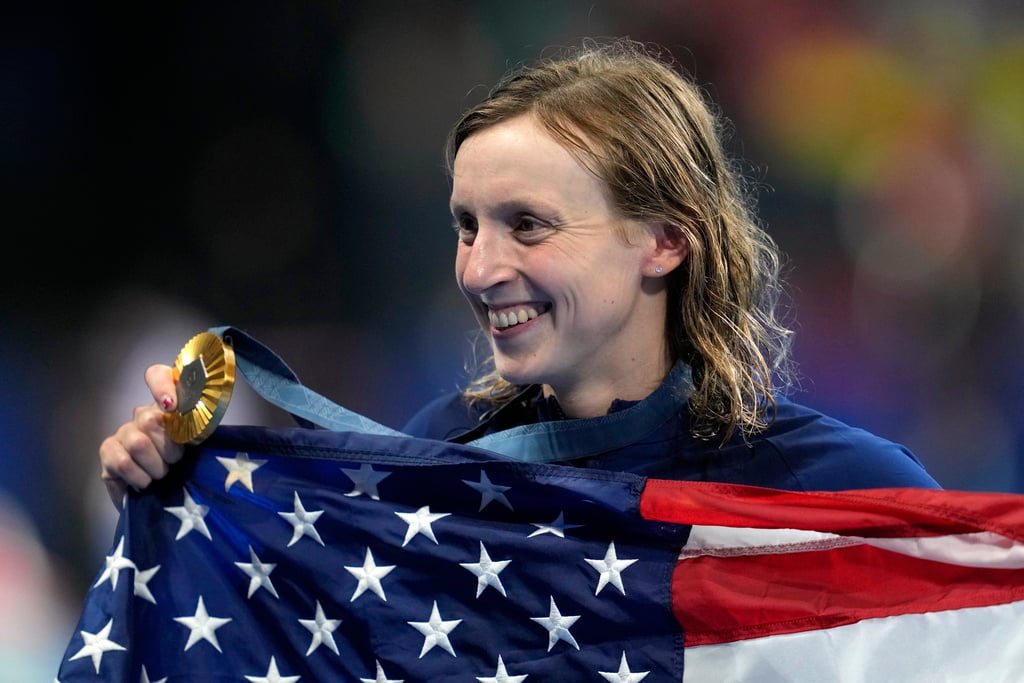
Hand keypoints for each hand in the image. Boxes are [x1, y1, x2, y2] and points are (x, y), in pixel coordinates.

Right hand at [99, 364, 184, 508]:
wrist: (165, 496)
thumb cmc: (185, 467)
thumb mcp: (198, 445)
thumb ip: (198, 427)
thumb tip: (198, 418)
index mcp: (167, 406)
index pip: (157, 375)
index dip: (162, 385)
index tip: (172, 407)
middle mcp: (141, 415)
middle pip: (150, 419)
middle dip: (170, 449)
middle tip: (175, 462)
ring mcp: (122, 432)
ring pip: (138, 444)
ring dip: (156, 466)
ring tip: (161, 474)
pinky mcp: (107, 452)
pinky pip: (123, 463)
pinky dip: (140, 477)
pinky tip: (145, 482)